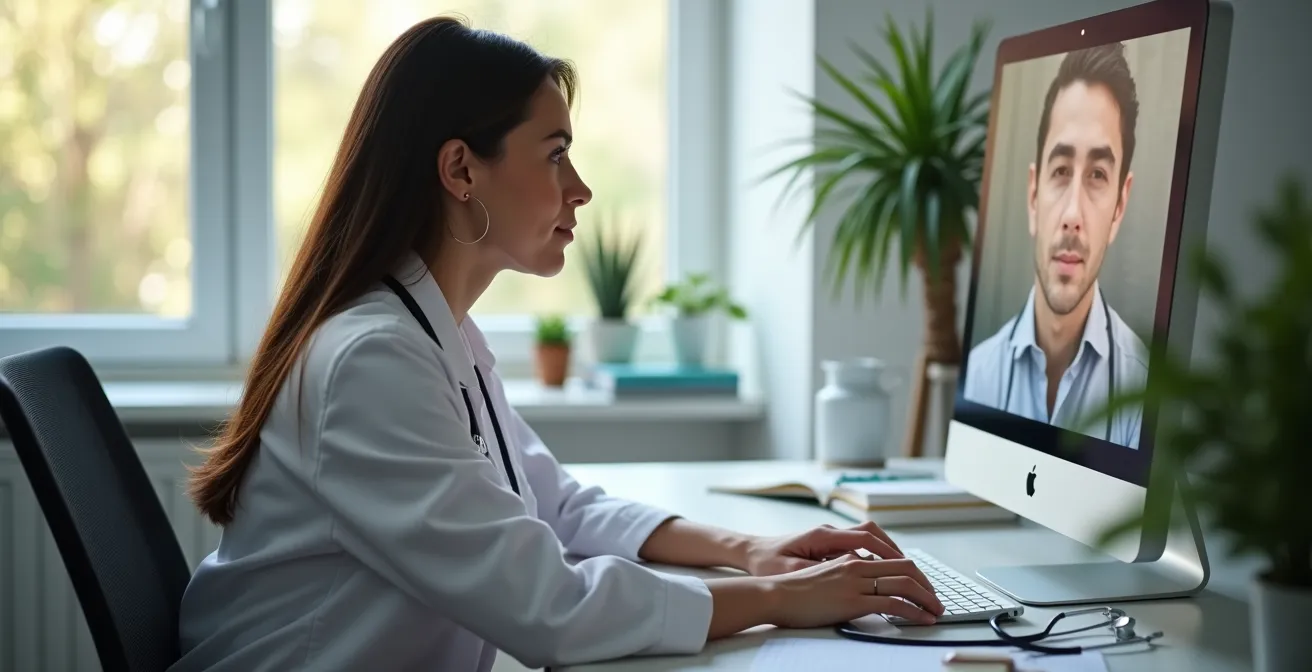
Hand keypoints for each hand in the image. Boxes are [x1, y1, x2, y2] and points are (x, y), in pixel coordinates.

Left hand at [741, 522, 903, 575]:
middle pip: (872, 532)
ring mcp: (830, 537)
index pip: (865, 537)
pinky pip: (858, 545)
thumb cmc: (768, 562)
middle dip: (894, 550)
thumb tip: (849, 570)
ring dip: (886, 551)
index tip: (905, 565)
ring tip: (903, 571)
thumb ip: (819, 569)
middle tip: (912, 570)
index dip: (888, 551)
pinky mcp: (828, 544)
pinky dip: (874, 555)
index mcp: (823, 535)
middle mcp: (830, 532)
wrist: (751, 552)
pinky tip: (881, 572)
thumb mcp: (791, 570)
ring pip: (868, 537)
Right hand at [765, 554, 943, 627]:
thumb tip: (864, 586)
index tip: (924, 588)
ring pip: (905, 584)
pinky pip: (893, 603)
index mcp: (851, 558)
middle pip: (907, 568)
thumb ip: (846, 576)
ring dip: (927, 599)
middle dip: (927, 586)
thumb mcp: (825, 575)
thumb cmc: (794, 590)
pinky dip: (914, 612)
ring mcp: (856, 582)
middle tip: (936, 601)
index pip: (895, 560)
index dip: (915, 574)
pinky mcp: (853, 601)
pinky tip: (922, 620)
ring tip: (936, 612)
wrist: (775, 594)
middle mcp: (857, 565)